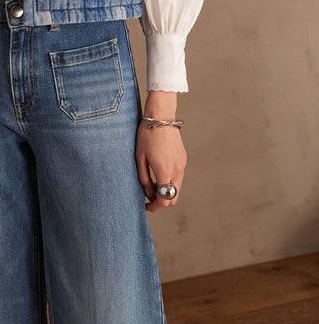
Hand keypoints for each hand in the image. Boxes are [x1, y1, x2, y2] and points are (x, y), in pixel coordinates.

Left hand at [135, 91, 186, 212]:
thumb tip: (149, 193)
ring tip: (152, 183)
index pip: (164, 200)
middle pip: (173, 198)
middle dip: (161, 201)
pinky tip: (159, 173)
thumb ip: (144, 179)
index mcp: (165, 170)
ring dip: (166, 191)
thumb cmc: (146, 135)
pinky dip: (170, 181)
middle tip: (148, 197)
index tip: (146, 207)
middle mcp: (177, 169)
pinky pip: (179, 177)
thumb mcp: (139, 157)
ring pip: (177, 188)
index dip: (155, 207)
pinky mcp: (183, 159)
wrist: (160, 116)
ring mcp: (182, 164)